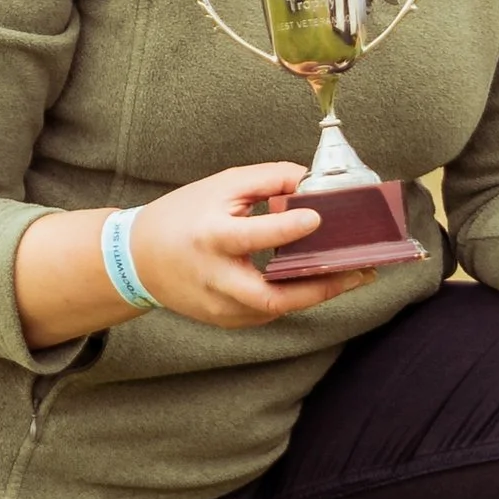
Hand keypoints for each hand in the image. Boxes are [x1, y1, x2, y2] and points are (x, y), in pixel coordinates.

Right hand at [15, 161, 380, 347]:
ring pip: (276, 308)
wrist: (137, 259)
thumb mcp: (221, 187)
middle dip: (320, 287)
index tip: (318, 216)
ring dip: (316, 293)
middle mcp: (215, 278)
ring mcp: (219, 306)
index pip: (252, 236)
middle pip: (271, 296)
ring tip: (354, 275)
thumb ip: (267, 180)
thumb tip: (310, 179)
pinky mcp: (225, 320)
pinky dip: (295, 297)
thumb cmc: (184, 215)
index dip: (286, 229)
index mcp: (211, 237)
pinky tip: (321, 282)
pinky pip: (268, 312)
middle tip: (361, 271)